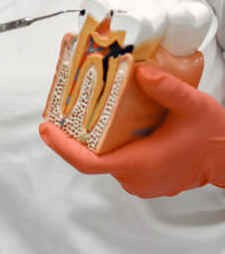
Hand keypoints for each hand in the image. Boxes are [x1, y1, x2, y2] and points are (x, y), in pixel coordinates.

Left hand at [40, 65, 224, 197]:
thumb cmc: (213, 136)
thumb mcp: (193, 105)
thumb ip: (167, 88)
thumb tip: (140, 71)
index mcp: (141, 163)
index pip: (89, 163)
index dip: (63, 147)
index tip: (46, 129)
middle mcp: (136, 177)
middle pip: (91, 157)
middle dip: (73, 132)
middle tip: (61, 106)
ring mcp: (139, 182)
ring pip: (103, 158)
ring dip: (90, 137)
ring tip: (78, 109)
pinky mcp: (143, 178)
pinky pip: (115, 160)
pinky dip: (105, 142)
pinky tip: (103, 120)